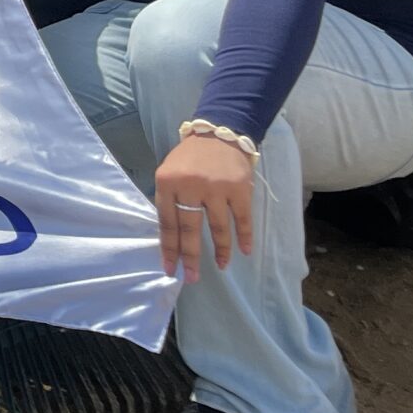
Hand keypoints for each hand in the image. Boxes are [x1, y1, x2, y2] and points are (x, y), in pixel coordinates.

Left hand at [156, 132, 256, 282]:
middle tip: (191, 278)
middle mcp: (190, 185)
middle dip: (190, 257)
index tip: (170, 270)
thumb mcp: (168, 174)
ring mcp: (216, 187)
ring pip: (218, 227)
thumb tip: (170, 238)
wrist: (218, 134)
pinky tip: (245, 251)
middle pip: (190, 229)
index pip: (167, 222)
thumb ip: (168, 201)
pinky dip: (244, 237)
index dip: (169, 249)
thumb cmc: (189, 159)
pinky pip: (242, 219)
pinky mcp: (239, 189)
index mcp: (167, 182)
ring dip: (221, 251)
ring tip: (221, 266)